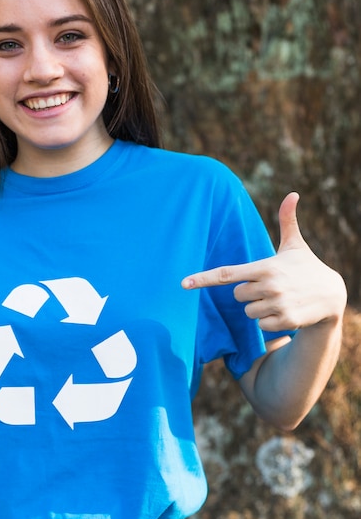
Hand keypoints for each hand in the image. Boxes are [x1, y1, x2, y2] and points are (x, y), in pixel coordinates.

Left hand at [181, 192, 346, 331]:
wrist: (334, 295)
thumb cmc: (307, 267)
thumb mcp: (295, 246)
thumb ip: (287, 222)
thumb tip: (292, 194)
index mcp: (265, 266)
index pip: (226, 274)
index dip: (203, 278)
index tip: (184, 283)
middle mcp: (269, 285)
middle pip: (237, 295)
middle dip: (249, 292)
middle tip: (270, 287)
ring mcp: (277, 304)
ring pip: (248, 311)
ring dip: (259, 307)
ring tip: (279, 299)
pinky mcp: (285, 321)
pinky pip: (260, 325)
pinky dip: (269, 320)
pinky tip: (285, 311)